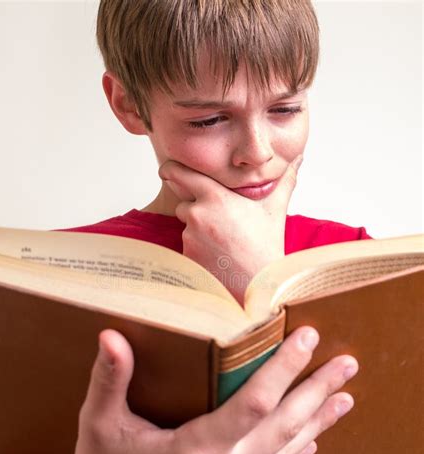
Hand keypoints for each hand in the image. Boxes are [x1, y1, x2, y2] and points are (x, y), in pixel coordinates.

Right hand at [4, 326, 356, 453]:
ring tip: (343, 397)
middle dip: (318, 392)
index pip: (254, 403)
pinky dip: (296, 453)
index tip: (307, 339)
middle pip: (284, 427)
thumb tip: (110, 334)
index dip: (284, 369)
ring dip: (318, 422)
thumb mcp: (98, 422)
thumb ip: (109, 377)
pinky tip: (312, 437)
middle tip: (346, 364)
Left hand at [160, 156, 302, 305]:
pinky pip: (187, 246)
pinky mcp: (186, 256)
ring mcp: (190, 237)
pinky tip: (218, 256)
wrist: (258, 283)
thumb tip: (297, 159)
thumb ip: (284, 180)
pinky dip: (198, 249)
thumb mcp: (275, 208)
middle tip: (220, 221)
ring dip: (199, 230)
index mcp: (215, 197)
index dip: (172, 170)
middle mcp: (198, 214)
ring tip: (224, 242)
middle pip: (184, 203)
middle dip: (196, 208)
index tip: (167, 170)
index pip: (180, 173)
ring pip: (186, 226)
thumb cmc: (267, 245)